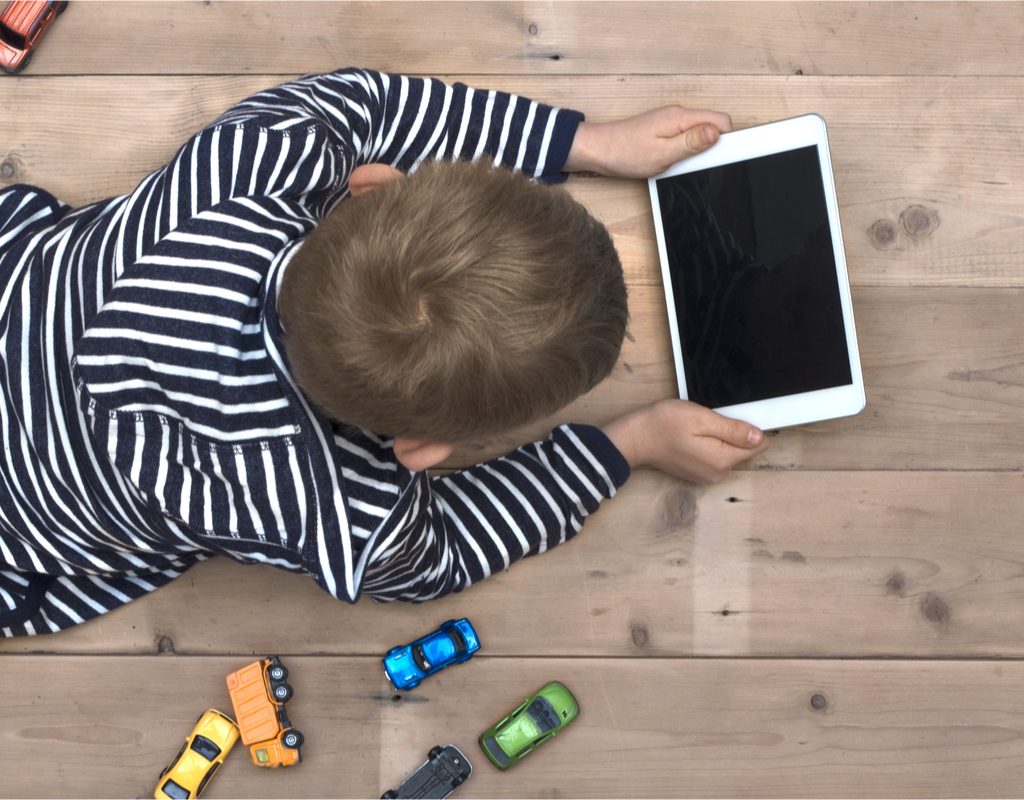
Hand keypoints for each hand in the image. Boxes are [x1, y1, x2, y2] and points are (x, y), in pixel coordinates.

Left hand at [564, 105, 732, 178]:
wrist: (597, 150)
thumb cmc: (625, 153)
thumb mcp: (662, 154)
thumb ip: (691, 142)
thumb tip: (716, 133)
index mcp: (681, 117)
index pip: (721, 120)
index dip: (726, 140)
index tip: (719, 157)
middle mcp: (678, 114)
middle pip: (712, 126)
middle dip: (712, 146)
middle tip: (695, 164)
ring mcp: (670, 121)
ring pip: (699, 132)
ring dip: (698, 149)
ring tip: (681, 163)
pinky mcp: (663, 129)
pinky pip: (685, 137)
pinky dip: (685, 150)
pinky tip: (673, 161)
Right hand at [602, 399, 769, 483]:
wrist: (635, 439)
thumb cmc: (664, 424)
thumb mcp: (702, 418)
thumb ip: (733, 430)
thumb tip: (760, 438)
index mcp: (723, 459)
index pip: (758, 445)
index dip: (751, 427)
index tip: (733, 416)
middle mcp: (718, 473)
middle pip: (743, 450)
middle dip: (734, 433)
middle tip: (711, 418)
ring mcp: (707, 476)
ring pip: (729, 454)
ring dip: (721, 439)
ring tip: (699, 426)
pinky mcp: (697, 474)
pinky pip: (715, 458)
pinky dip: (710, 446)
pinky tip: (693, 436)